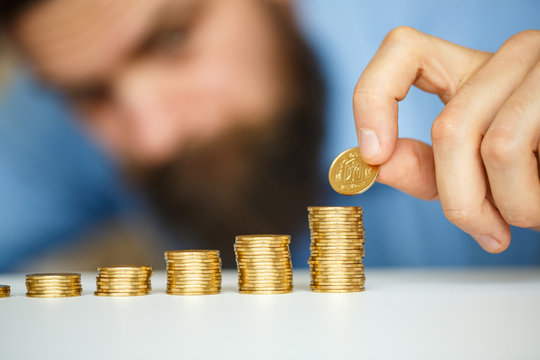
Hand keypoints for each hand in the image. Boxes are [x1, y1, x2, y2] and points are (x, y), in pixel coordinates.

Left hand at [353, 26, 539, 252]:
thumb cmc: (536, 176)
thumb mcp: (473, 172)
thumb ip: (425, 169)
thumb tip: (377, 164)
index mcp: (471, 72)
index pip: (403, 51)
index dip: (373, 98)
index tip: (372, 154)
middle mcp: (510, 56)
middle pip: (450, 127)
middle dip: (460, 200)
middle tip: (482, 229)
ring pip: (494, 146)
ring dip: (507, 206)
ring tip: (525, 216)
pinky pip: (523, 152)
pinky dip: (527, 201)